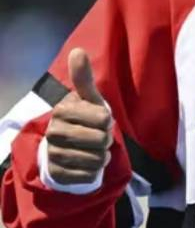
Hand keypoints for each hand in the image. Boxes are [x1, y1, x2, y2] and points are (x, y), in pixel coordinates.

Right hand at [45, 48, 113, 184]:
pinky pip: (89, 175)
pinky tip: (87, 164)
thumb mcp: (88, 99)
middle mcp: (54, 132)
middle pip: (101, 141)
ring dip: (101, 156)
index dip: (108, 122)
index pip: (104, 119)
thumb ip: (83, 78)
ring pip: (96, 160)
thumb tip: (77, 51)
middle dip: (106, 140)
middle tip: (98, 137)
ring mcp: (53, 154)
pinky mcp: (57, 174)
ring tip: (93, 150)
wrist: (66, 147)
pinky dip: (94, 171)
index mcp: (62, 111)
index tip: (100, 121)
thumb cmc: (84, 119)